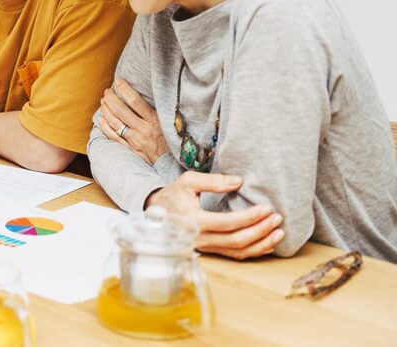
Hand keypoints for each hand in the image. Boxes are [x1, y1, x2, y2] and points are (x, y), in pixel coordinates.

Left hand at [98, 79, 167, 164]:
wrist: (172, 165)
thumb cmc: (173, 142)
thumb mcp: (170, 123)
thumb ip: (160, 111)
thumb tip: (153, 94)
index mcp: (154, 121)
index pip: (135, 101)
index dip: (125, 90)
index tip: (119, 82)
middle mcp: (142, 129)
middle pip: (121, 110)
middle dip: (111, 98)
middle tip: (107, 91)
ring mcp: (134, 140)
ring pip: (115, 122)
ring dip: (106, 110)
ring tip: (103, 101)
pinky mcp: (130, 149)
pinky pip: (113, 136)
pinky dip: (105, 127)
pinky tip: (101, 119)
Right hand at [147, 172, 284, 259]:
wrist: (157, 212)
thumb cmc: (174, 195)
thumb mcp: (188, 181)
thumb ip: (212, 181)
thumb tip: (238, 182)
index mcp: (195, 220)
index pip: (229, 222)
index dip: (251, 217)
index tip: (267, 208)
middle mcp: (201, 238)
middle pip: (237, 240)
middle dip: (261, 230)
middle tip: (277, 218)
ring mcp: (207, 247)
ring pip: (239, 251)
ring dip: (262, 243)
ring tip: (279, 232)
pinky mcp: (211, 250)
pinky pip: (236, 255)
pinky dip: (255, 251)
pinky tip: (268, 243)